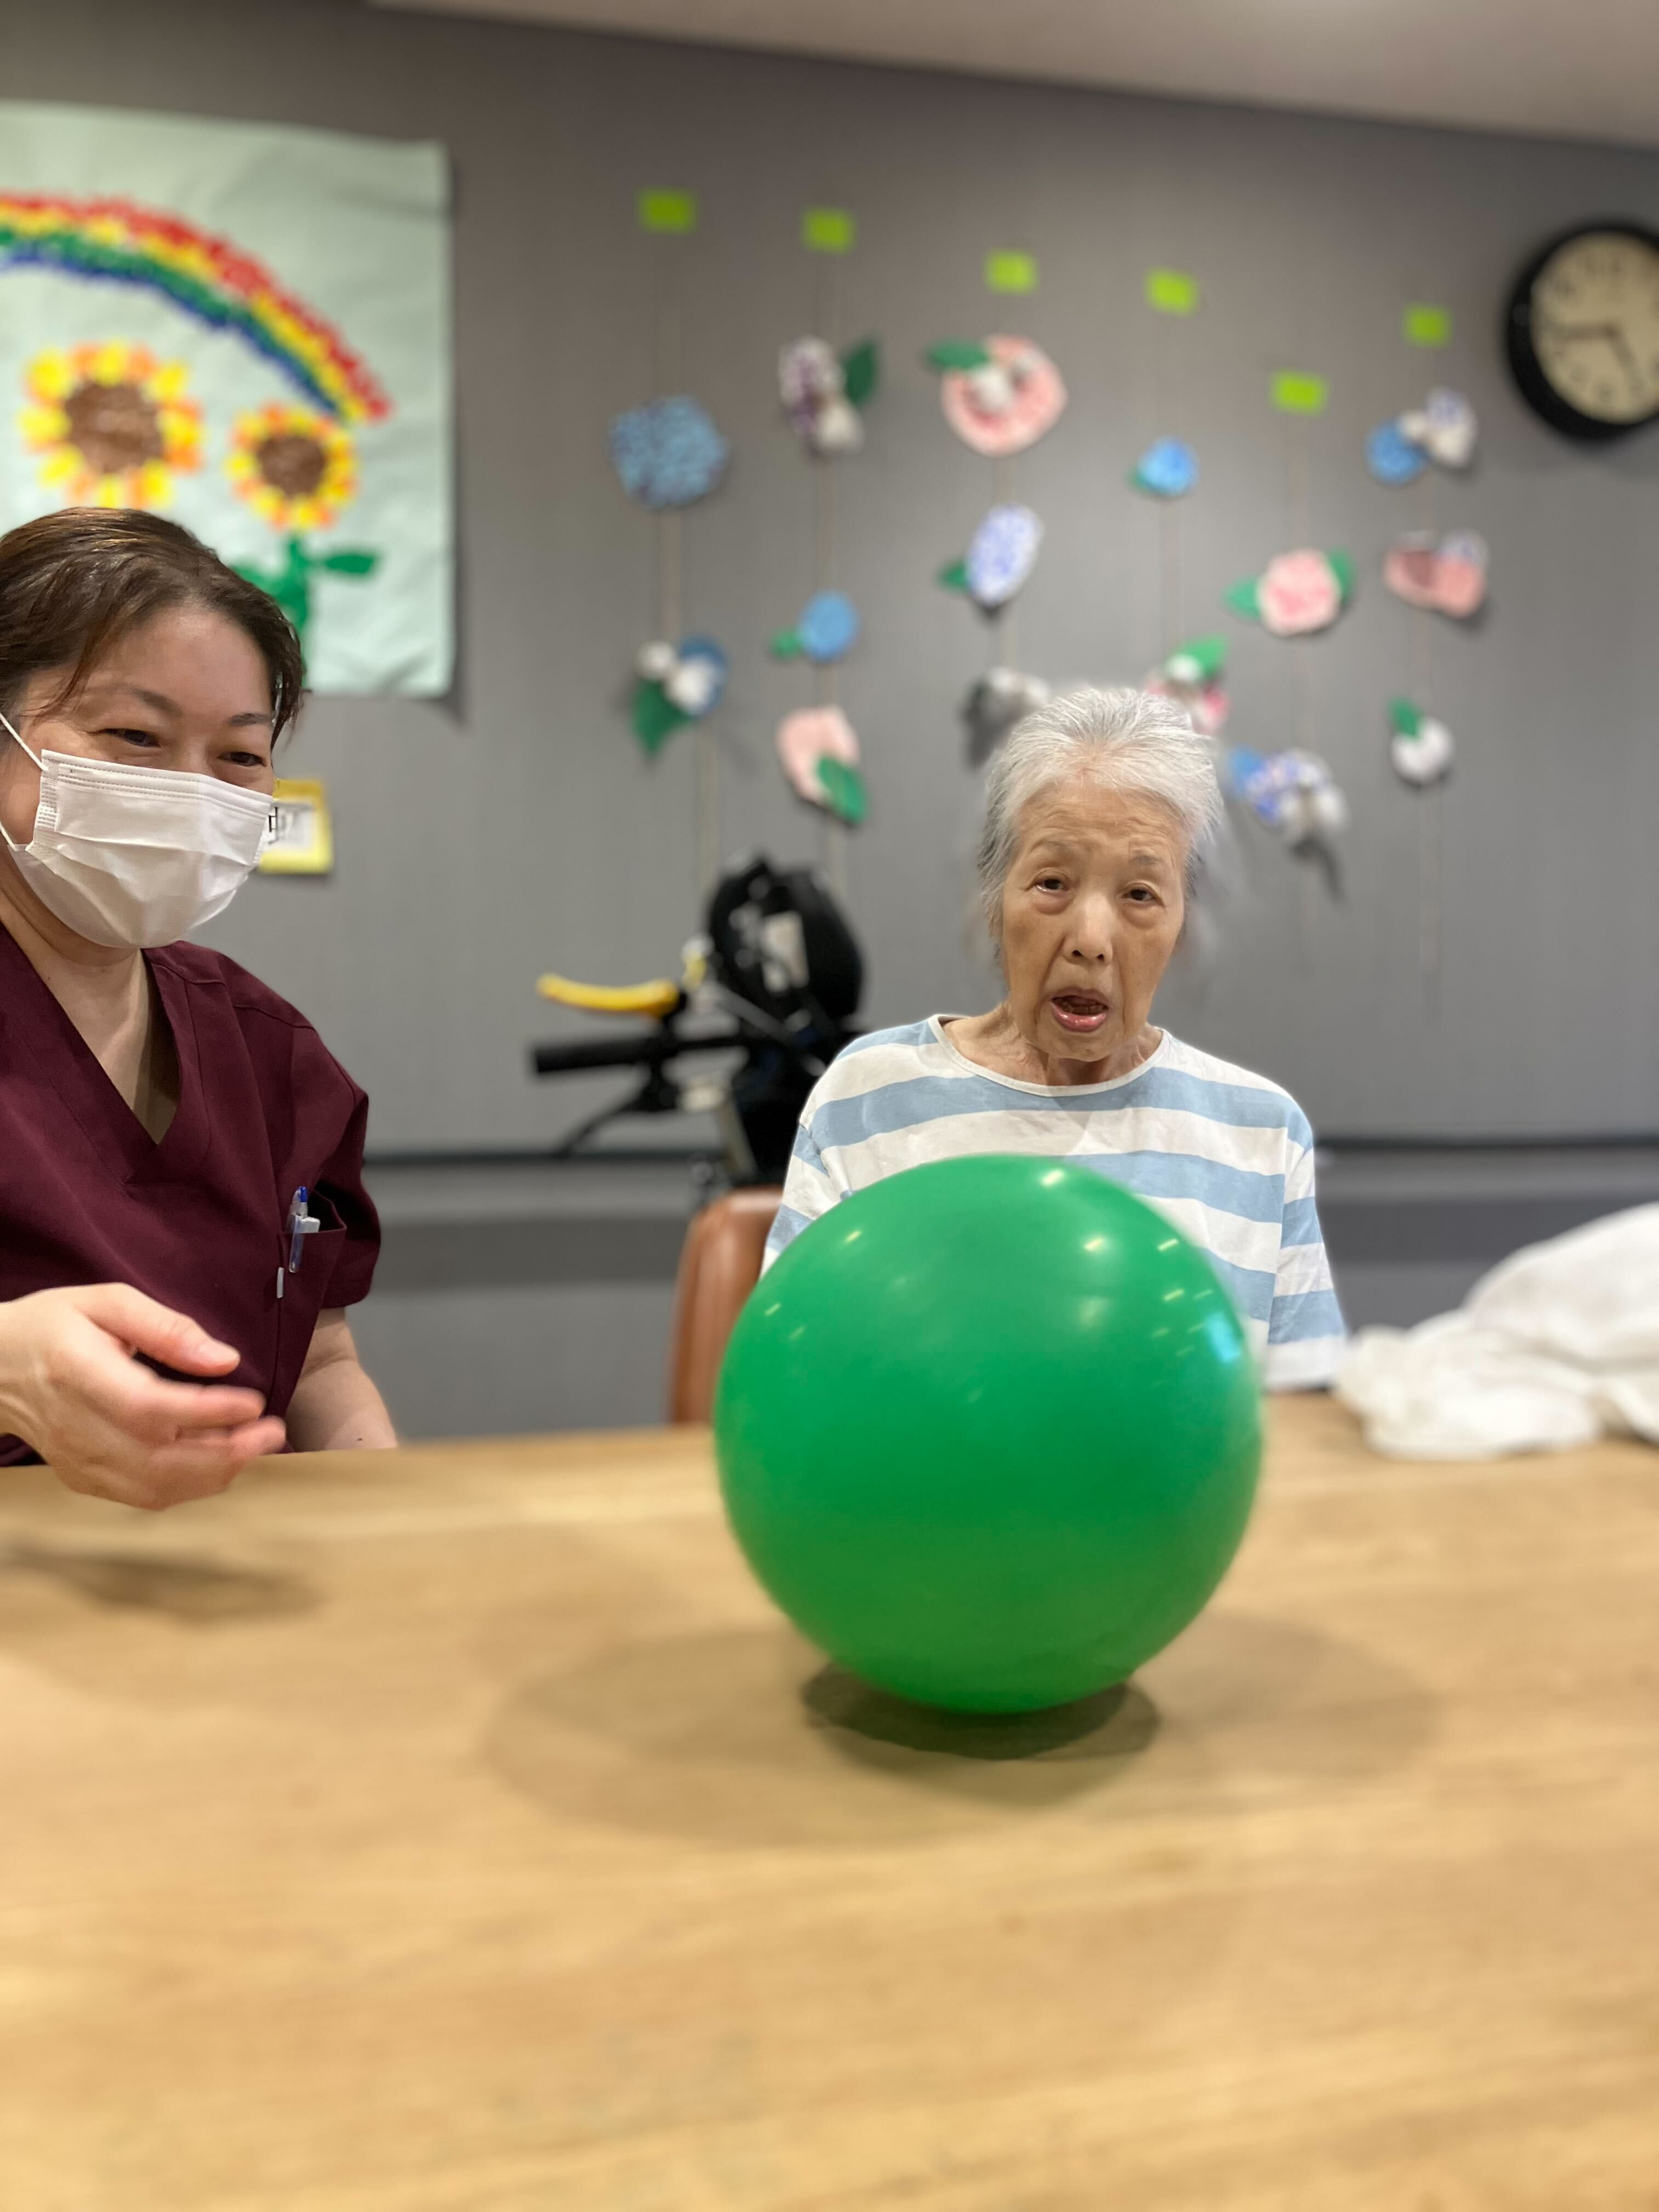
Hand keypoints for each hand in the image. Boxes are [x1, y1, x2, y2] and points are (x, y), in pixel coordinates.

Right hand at [0, 1284, 284, 1510]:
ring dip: (216, 1474)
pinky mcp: (83, 1479)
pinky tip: (219, 1460)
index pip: (149, 1408)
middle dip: (228, 1453)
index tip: (254, 1402)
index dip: (208, 1412)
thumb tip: (224, 1359)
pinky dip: (190, 1486)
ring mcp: (78, 1461)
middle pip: (159, 1460)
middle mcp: (76, 1427)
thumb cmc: (50, 1326)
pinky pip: (144, 1496)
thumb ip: (166, 1328)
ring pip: (156, 1488)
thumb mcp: (105, 1302)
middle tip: (273, 1432)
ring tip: (254, 1445)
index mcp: (77, 1373)